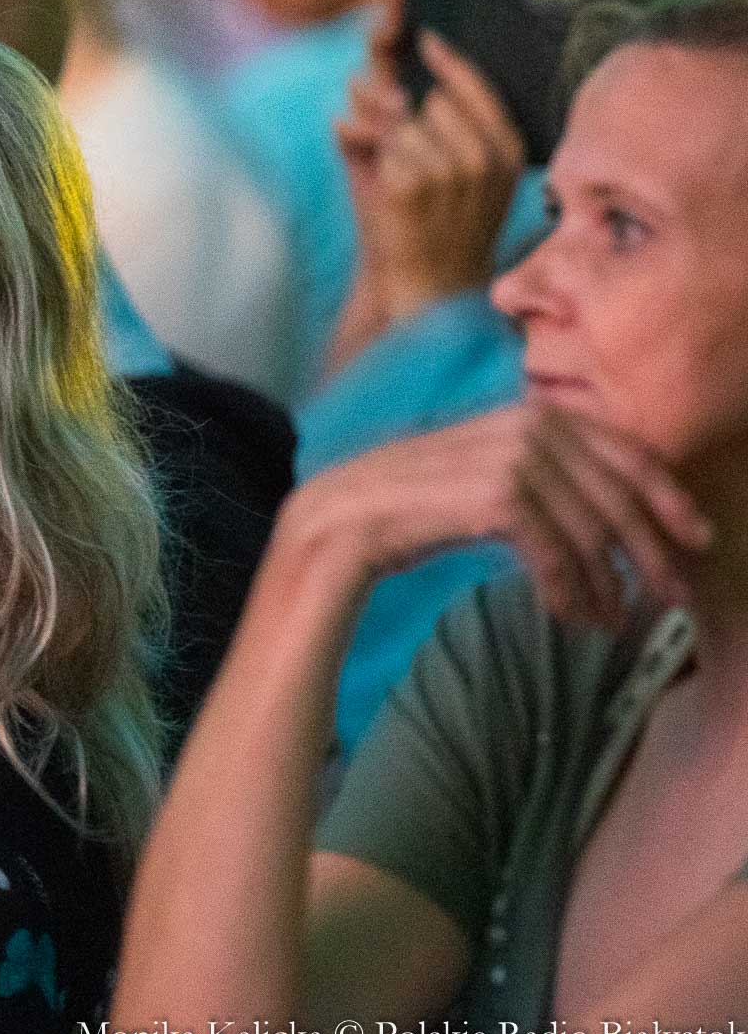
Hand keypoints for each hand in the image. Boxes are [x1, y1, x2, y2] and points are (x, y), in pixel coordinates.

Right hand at [289, 405, 711, 624]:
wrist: (340, 521)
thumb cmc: (405, 507)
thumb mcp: (480, 475)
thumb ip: (536, 474)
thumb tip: (598, 509)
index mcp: (528, 413)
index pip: (624, 448)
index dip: (666, 493)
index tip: (694, 535)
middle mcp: (528, 426)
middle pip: (619, 492)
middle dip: (653, 549)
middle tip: (677, 594)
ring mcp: (512, 459)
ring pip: (592, 529)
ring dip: (610, 583)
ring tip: (616, 621)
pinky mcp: (497, 497)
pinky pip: (557, 554)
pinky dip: (570, 592)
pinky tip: (573, 618)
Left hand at [342, 31, 525, 326]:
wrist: (429, 291)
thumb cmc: (434, 228)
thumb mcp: (451, 175)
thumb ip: (423, 123)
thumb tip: (369, 81)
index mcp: (507, 149)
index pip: (476, 86)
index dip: (446, 60)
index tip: (424, 39)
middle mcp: (484, 154)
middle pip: (429, 100)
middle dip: (404, 114)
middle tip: (403, 154)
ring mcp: (450, 167)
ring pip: (400, 122)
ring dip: (385, 143)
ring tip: (403, 187)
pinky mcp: (412, 181)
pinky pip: (377, 145)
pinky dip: (367, 156)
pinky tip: (384, 190)